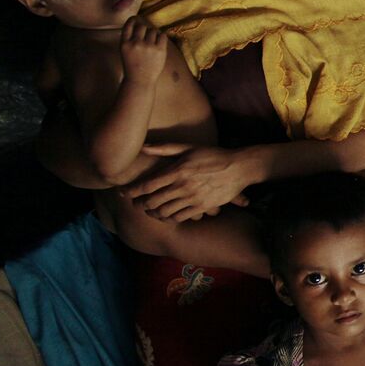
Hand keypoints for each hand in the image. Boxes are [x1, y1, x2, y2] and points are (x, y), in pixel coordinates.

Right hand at [120, 17, 167, 82]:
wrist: (140, 80)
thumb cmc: (133, 65)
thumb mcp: (125, 52)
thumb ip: (129, 39)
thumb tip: (139, 23)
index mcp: (124, 44)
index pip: (128, 25)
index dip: (132, 20)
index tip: (135, 19)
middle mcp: (135, 43)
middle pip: (142, 26)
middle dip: (144, 29)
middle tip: (146, 36)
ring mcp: (148, 47)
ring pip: (153, 30)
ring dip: (153, 34)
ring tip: (152, 42)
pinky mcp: (159, 50)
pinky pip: (162, 35)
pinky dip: (161, 37)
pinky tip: (159, 42)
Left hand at [126, 143, 252, 220]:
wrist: (240, 167)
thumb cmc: (213, 155)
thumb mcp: (190, 147)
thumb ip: (165, 148)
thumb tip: (144, 148)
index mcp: (178, 169)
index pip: (148, 184)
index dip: (132, 191)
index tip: (124, 193)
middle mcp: (183, 185)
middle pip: (152, 201)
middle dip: (140, 204)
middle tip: (137, 204)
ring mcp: (193, 197)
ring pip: (164, 211)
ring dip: (154, 212)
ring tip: (151, 210)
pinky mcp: (203, 207)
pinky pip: (180, 217)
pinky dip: (169, 218)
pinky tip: (168, 214)